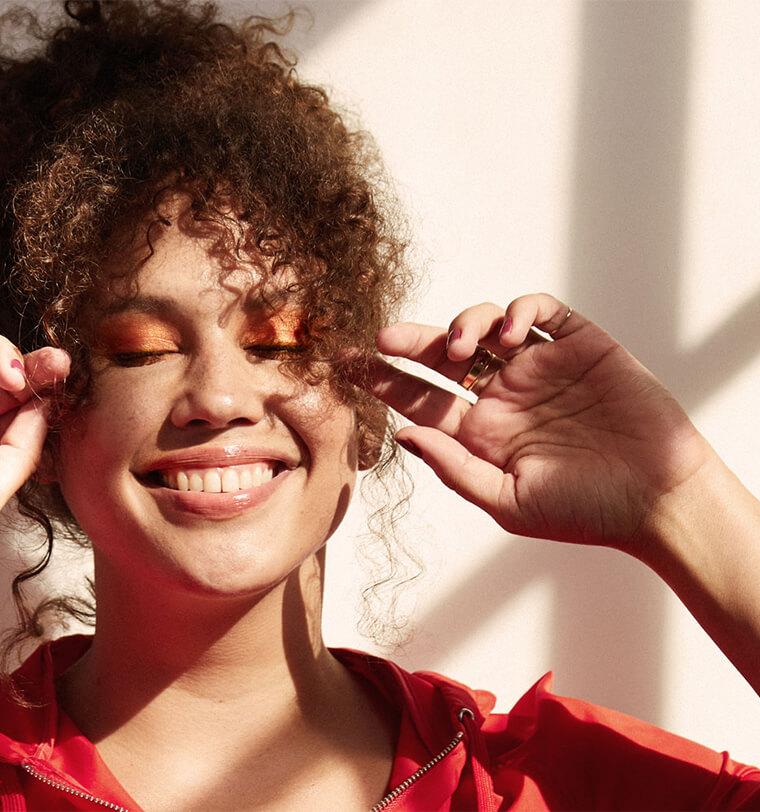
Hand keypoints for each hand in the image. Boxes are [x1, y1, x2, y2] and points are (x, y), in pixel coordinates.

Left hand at [364, 292, 716, 553]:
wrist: (659, 501)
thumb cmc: (585, 511)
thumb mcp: (508, 500)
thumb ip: (454, 467)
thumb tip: (403, 434)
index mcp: (480, 432)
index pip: (421, 397)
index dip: (385, 380)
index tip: (348, 366)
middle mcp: (504, 395)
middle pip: (444, 356)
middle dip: (411, 343)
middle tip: (383, 340)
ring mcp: (540, 367)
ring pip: (486, 325)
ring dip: (465, 326)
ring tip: (461, 350)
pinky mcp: (580, 346)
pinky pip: (542, 311)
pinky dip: (520, 311)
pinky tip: (511, 334)